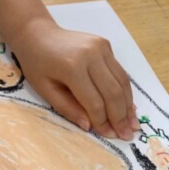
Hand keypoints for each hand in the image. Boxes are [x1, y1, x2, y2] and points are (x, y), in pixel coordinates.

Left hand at [10, 17, 135, 139]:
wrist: (37, 34)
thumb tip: (90, 127)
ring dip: (128, 105)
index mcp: (72, 67)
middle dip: (120, 117)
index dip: (103, 121)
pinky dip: (124, 90)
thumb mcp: (44, 89)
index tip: (109, 135)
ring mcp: (101, 48)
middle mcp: (91, 55)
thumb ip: (67, 108)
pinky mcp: (106, 45)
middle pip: (113, 92)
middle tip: (127, 135)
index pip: (94, 101)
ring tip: (132, 124)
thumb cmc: (36, 63)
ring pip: (122, 82)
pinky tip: (127, 106)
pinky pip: (119, 72)